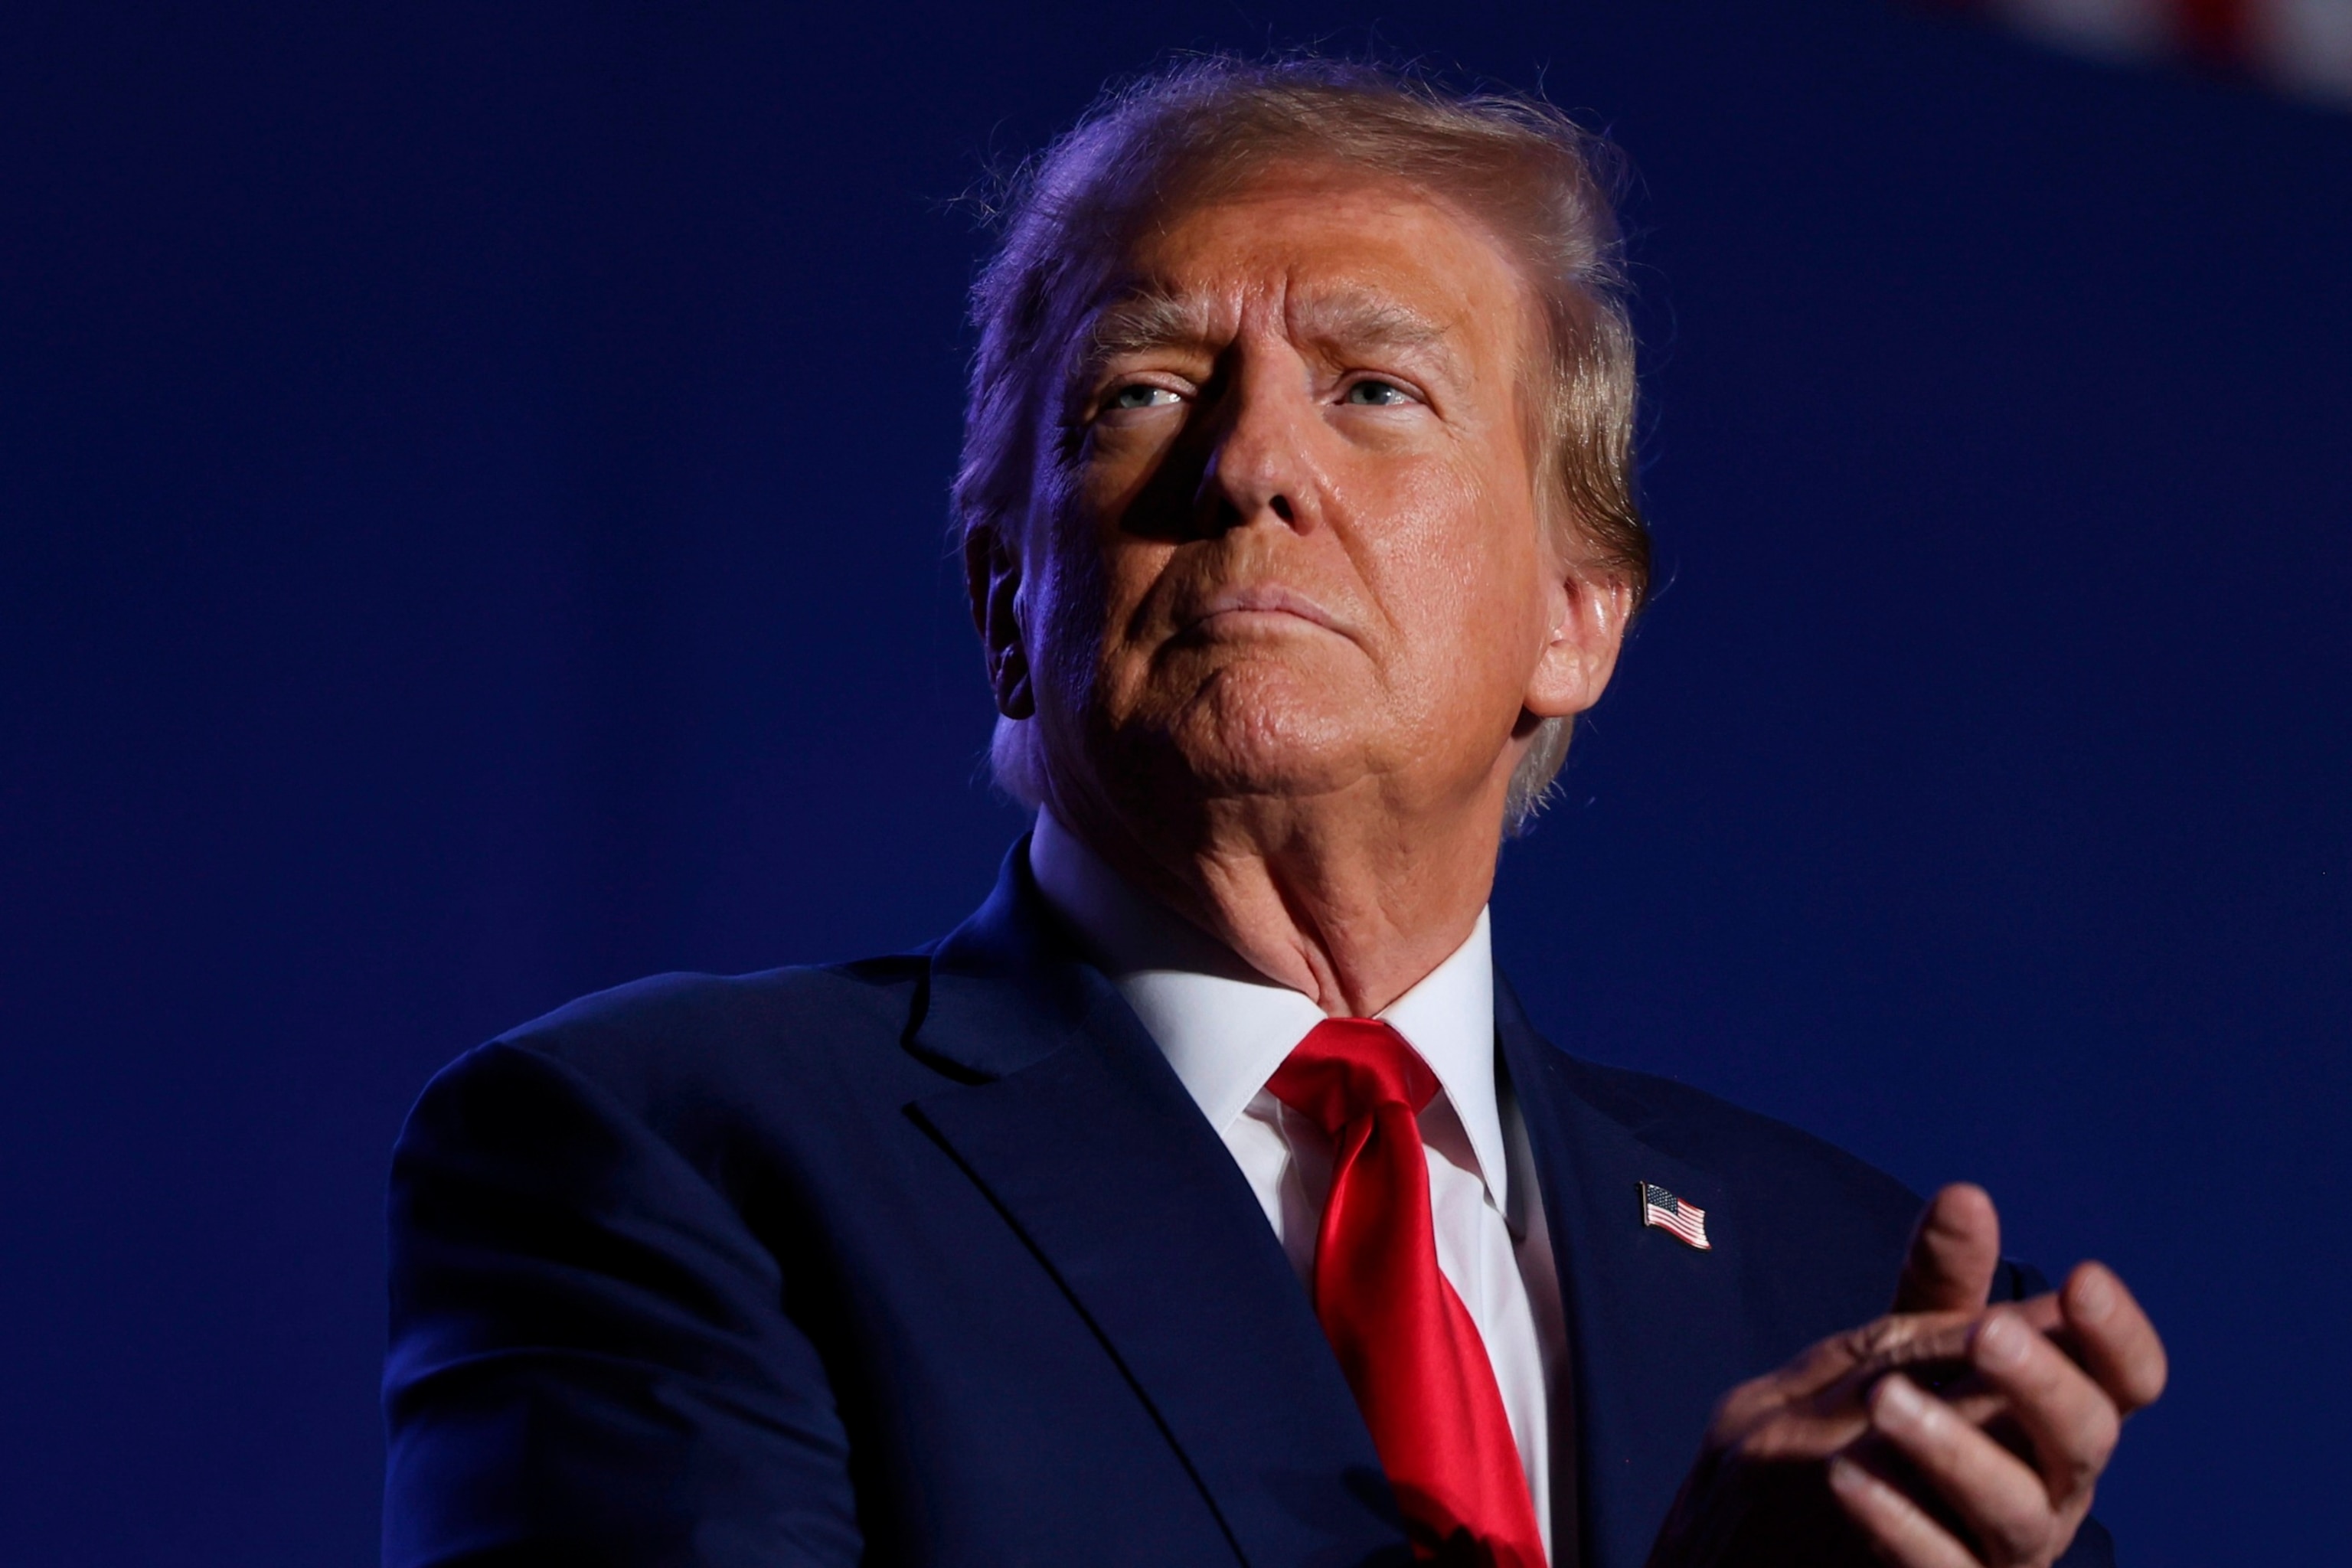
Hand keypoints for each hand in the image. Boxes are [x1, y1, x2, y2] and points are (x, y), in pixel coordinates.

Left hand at [1646, 1184, 2166, 1567]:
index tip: (2084, 1281)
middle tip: (1987, 1332)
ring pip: (2018, 1510)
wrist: (1778, 1531)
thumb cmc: (1871, 1429)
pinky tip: (1848, 1477)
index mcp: (2053, 1416)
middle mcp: (2049, 1486)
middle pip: (2086, 1438)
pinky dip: (1898, 1521)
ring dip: (1957, 1449)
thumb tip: (1968, 1195)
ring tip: (1887, 1402)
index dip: (2118, 1336)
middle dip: (2044, 1382)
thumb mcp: (1898, 1348)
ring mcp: (2004, 1550)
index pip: (2124, 1380)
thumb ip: (1939, 1285)